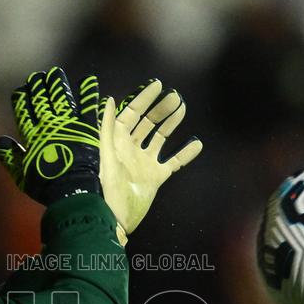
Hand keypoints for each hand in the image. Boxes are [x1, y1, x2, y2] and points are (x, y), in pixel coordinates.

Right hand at [0, 68, 100, 205]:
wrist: (72, 190)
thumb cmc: (46, 185)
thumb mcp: (22, 175)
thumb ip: (10, 157)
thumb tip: (0, 141)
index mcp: (32, 135)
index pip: (23, 110)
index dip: (21, 98)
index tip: (20, 89)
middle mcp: (49, 124)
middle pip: (41, 99)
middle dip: (38, 86)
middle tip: (37, 77)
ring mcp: (69, 123)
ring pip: (61, 97)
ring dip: (57, 84)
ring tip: (55, 74)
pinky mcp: (87, 126)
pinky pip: (88, 104)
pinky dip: (88, 92)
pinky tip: (89, 80)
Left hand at [99, 80, 202, 244]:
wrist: (116, 218)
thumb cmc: (107, 188)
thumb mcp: (106, 154)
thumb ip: (107, 127)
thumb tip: (109, 99)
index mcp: (117, 141)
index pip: (131, 113)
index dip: (143, 98)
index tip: (157, 84)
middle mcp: (130, 149)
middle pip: (148, 123)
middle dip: (161, 108)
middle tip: (176, 97)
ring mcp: (144, 162)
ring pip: (160, 138)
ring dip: (171, 124)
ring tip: (183, 109)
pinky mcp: (155, 177)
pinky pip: (173, 162)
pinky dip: (185, 154)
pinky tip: (196, 144)